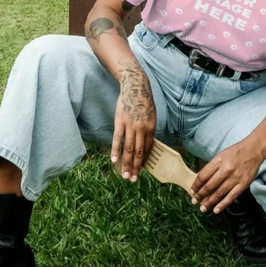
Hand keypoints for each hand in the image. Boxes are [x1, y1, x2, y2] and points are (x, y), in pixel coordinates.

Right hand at [111, 62, 155, 181]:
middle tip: (133, 180)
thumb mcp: (151, 116)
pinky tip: (114, 160)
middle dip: (136, 168)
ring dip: (126, 164)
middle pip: (139, 152)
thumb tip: (147, 144)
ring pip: (128, 149)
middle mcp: (142, 129)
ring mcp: (130, 126)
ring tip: (125, 175)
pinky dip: (115, 151)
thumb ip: (148, 130)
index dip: (144, 161)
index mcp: (151, 128)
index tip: (141, 171)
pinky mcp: (120, 122)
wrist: (135, 86)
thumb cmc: (143, 102)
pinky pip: (117, 139)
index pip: (148, 149)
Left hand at [191, 138, 265, 213]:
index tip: (192, 190)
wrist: (254, 149)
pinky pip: (231, 197)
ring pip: (219, 193)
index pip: (203, 175)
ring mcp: (235, 178)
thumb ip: (212, 167)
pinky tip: (216, 210)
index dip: (196, 185)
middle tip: (194, 201)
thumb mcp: (221, 155)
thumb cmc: (236, 152)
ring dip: (209, 202)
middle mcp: (226, 170)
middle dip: (200, 195)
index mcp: (219, 161)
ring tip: (203, 208)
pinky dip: (223, 205)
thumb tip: (202, 180)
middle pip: (209, 186)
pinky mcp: (243, 184)